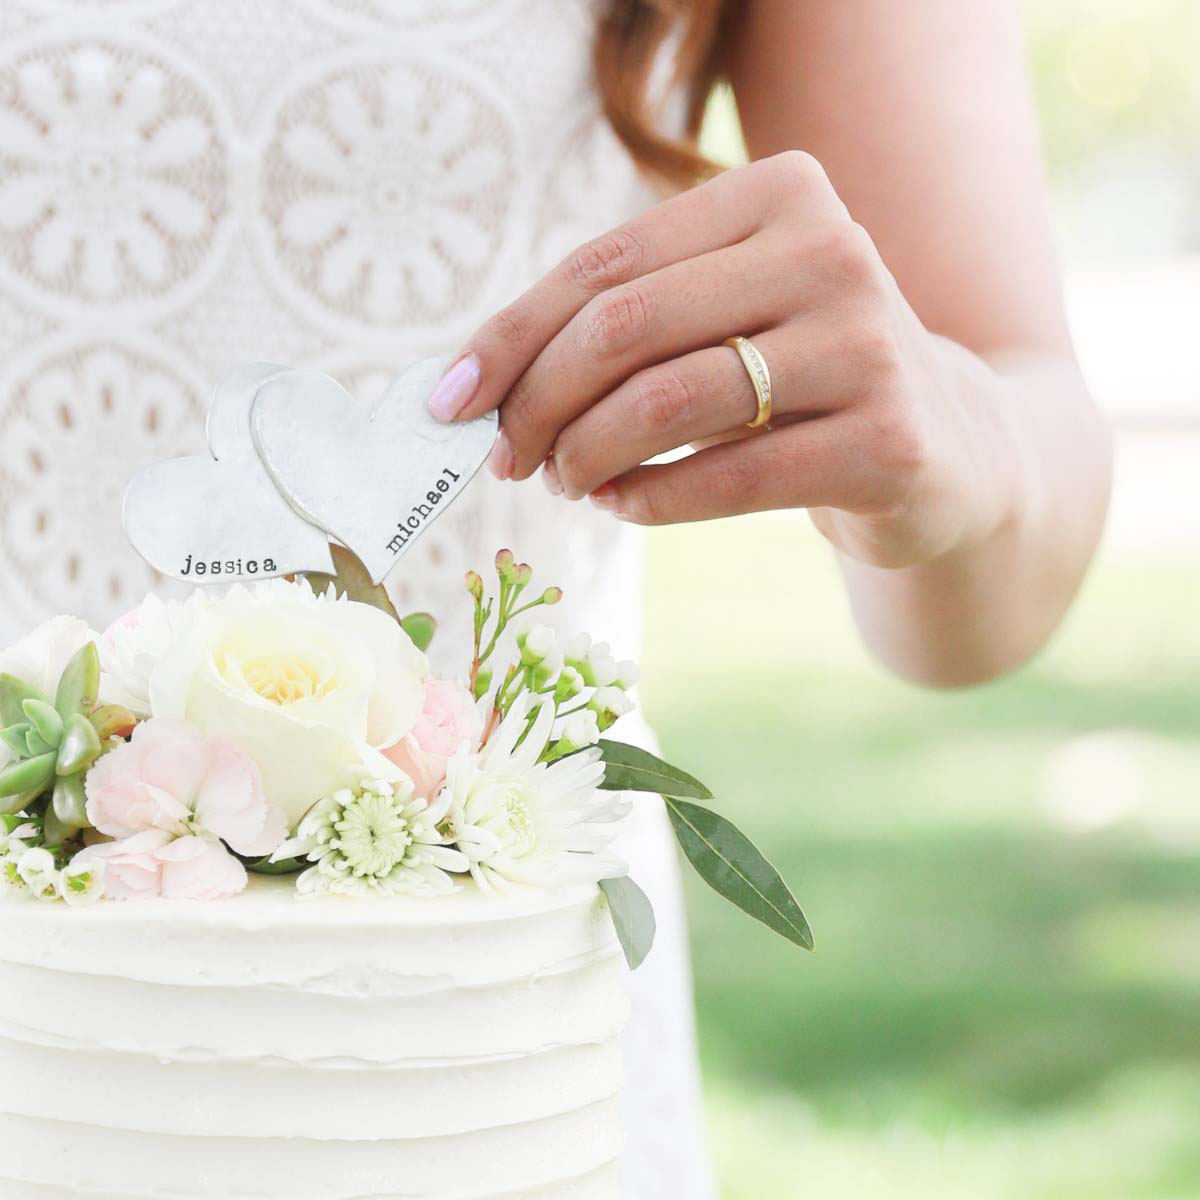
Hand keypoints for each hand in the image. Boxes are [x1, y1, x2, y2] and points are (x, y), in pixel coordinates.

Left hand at [429, 151, 1018, 568]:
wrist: (952, 447)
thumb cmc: (804, 379)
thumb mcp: (724, 322)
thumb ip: (626, 327)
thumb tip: (478, 389)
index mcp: (777, 194)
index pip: (605, 262)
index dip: (510, 337)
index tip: (449, 402)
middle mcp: (829, 249)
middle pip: (626, 327)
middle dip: (538, 403)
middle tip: (507, 458)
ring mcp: (867, 344)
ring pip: (669, 401)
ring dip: (587, 455)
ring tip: (567, 483)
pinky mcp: (887, 439)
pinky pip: (727, 477)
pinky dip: (651, 500)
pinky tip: (624, 505)